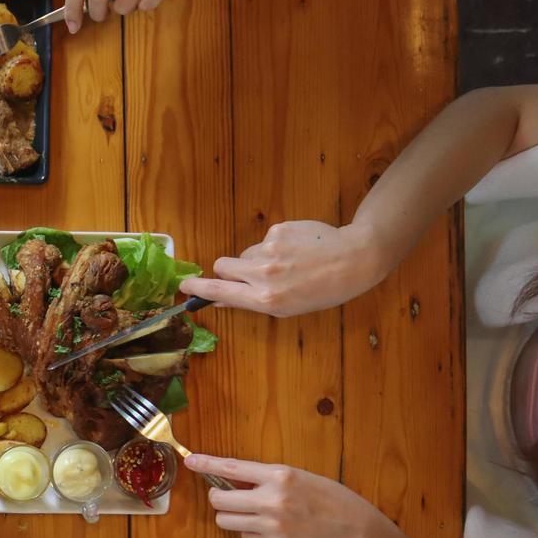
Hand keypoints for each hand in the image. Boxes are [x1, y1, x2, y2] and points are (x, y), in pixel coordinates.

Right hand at [179, 220, 388, 316]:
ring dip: (257, 259)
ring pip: (246, 253)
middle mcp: (263, 274)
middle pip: (223, 266)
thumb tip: (222, 299)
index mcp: (264, 299)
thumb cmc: (322, 290)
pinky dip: (276, 245)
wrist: (354, 260)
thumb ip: (251, 301)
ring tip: (288, 263)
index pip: (218, 292)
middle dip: (230, 270)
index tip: (183, 287)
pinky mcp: (278, 229)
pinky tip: (298, 249)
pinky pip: (265, 239)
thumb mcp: (287, 307)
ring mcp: (270, 249)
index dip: (197, 289)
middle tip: (249, 275)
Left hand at [185, 454, 394, 537]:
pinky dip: (249, 531)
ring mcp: (273, 525)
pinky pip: (244, 537)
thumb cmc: (318, 494)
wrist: (347, 523)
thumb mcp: (292, 474)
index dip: (206, 464)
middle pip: (219, 500)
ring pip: (225, 521)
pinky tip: (270, 527)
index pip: (231, 467)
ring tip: (249, 512)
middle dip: (219, 497)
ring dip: (230, 515)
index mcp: (278, 475)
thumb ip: (260, 476)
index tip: (190, 461)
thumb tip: (225, 477)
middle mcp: (273, 500)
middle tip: (227, 496)